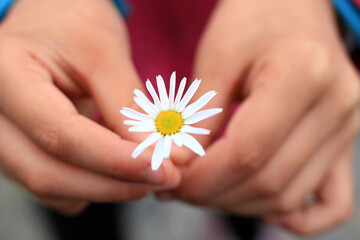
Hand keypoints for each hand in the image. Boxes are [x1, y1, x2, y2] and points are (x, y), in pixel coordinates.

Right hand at [0, 0, 179, 214]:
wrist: (49, 22)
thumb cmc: (72, 24)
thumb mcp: (105, 54)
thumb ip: (130, 108)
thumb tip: (166, 158)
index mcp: (6, 77)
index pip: (60, 135)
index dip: (115, 161)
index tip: (163, 170)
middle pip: (48, 173)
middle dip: (114, 185)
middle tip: (165, 178)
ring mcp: (2, 138)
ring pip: (51, 186)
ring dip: (106, 189)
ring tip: (148, 173)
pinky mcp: (20, 150)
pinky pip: (53, 186)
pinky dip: (91, 186)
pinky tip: (119, 169)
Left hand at [159, 0, 358, 234]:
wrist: (290, 7)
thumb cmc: (250, 23)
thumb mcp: (216, 62)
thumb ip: (199, 120)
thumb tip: (178, 168)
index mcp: (302, 74)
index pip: (247, 151)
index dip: (202, 177)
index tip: (171, 181)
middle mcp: (337, 105)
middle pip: (267, 179)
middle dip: (213, 194)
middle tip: (179, 188)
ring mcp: (348, 128)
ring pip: (288, 194)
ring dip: (239, 203)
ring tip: (203, 191)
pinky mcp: (344, 142)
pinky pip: (332, 201)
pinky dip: (294, 215)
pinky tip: (259, 206)